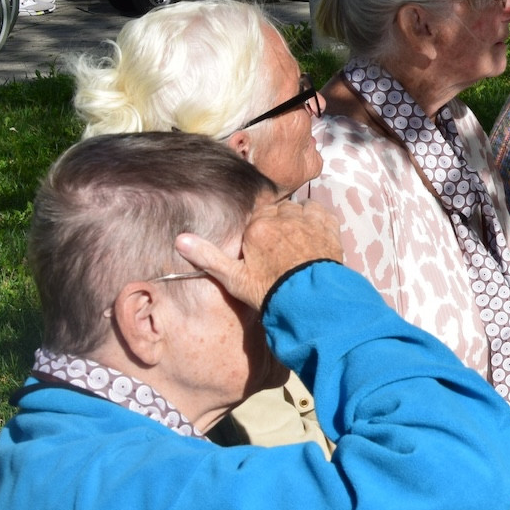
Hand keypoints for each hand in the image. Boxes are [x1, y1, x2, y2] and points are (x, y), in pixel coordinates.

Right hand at [174, 197, 340, 309]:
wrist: (311, 300)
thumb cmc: (270, 291)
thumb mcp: (234, 278)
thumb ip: (208, 257)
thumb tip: (180, 239)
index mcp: (258, 226)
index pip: (256, 218)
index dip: (259, 232)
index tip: (262, 247)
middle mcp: (283, 217)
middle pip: (277, 212)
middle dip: (276, 224)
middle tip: (279, 247)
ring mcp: (308, 220)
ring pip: (298, 209)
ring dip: (296, 219)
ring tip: (296, 242)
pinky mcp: (328, 226)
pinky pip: (320, 211)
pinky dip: (316, 218)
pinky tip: (313, 233)